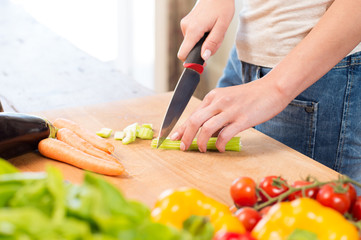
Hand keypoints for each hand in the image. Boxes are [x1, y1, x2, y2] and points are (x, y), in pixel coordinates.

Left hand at [171, 76, 290, 151]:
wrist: (273, 89)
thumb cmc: (251, 96)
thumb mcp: (228, 99)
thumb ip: (215, 113)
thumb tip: (204, 133)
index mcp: (213, 96)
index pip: (191, 114)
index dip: (180, 128)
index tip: (173, 138)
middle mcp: (219, 102)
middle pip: (194, 121)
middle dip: (185, 136)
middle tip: (183, 148)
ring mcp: (230, 110)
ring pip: (206, 128)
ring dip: (200, 142)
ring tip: (202, 150)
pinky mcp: (242, 119)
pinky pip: (224, 135)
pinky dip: (219, 144)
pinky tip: (220, 148)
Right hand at [177, 0, 234, 61]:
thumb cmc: (222, 7)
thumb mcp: (222, 27)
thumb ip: (212, 43)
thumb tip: (204, 57)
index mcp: (193, 30)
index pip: (183, 54)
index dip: (191, 62)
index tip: (201, 64)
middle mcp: (186, 27)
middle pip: (191, 50)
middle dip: (204, 49)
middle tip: (216, 39)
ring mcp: (185, 25)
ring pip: (193, 43)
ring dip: (205, 42)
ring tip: (214, 30)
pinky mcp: (187, 23)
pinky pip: (193, 37)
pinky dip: (202, 36)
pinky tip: (210, 27)